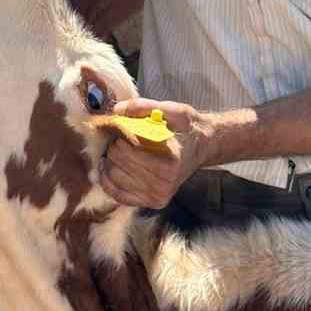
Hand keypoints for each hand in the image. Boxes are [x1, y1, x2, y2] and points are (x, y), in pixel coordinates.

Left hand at [99, 99, 213, 208]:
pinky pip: (117, 195)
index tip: (125, 128)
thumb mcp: (173, 111)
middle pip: (118, 164)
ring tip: (119, 150)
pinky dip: (108, 180)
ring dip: (110, 161)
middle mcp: (164, 186)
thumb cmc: (187, 129)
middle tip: (121, 138)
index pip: (130, 152)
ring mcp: (157, 197)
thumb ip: (145, 107)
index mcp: (171, 164)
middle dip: (115, 147)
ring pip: (113, 178)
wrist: (202, 147)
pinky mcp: (150, 203)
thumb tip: (117, 109)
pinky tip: (108, 166)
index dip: (122, 137)